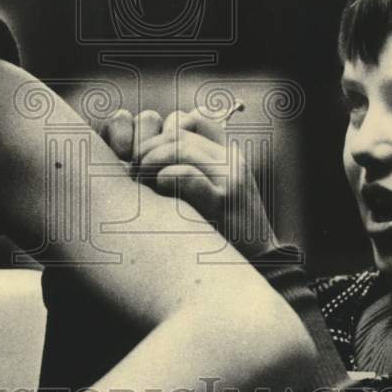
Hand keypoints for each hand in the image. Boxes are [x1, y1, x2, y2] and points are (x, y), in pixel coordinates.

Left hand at [100, 108, 280, 258]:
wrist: (258, 272)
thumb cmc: (221, 238)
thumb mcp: (211, 196)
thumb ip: (190, 172)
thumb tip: (148, 158)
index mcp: (227, 155)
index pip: (191, 118)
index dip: (161, 131)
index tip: (144, 155)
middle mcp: (231, 161)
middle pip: (177, 132)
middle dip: (147, 148)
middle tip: (132, 171)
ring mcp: (230, 179)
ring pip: (178, 147)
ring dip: (150, 161)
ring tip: (139, 181)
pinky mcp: (223, 202)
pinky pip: (184, 175)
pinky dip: (164, 179)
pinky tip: (158, 192)